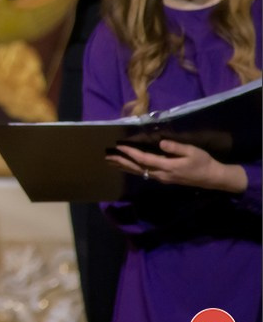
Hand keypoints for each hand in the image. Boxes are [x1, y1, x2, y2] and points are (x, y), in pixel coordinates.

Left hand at [106, 139, 247, 192]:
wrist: (212, 178)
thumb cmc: (203, 162)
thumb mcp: (192, 152)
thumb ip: (176, 147)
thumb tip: (161, 143)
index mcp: (167, 166)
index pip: (144, 159)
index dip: (131, 153)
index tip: (119, 146)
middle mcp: (161, 174)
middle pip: (137, 168)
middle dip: (121, 162)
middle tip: (107, 157)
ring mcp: (162, 178)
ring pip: (139, 172)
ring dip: (125, 167)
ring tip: (112, 163)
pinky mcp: (164, 178)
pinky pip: (144, 174)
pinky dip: (133, 170)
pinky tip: (128, 167)